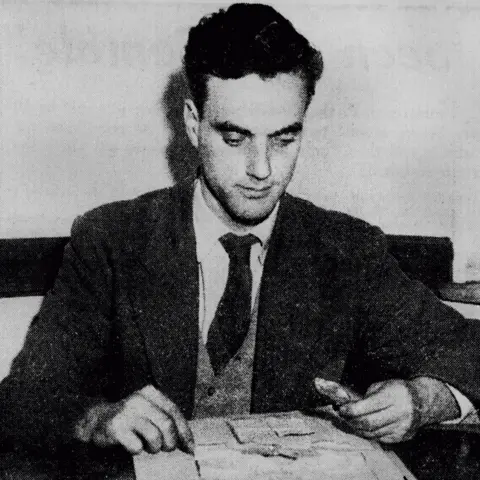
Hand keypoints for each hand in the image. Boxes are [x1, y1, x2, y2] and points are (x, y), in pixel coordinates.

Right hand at [75, 385, 193, 454]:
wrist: (98, 421)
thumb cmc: (131, 419)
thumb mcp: (150, 413)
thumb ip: (168, 422)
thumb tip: (189, 443)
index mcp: (151, 393)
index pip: (174, 411)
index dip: (184, 431)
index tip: (190, 447)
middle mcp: (139, 399)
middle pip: (167, 425)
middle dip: (170, 442)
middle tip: (166, 448)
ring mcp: (127, 412)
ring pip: (154, 437)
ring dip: (155, 448)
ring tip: (149, 446)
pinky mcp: (116, 427)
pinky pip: (136, 446)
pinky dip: (138, 450)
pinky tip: (132, 445)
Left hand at [336, 379, 417, 442]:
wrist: (422, 403)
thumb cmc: (397, 391)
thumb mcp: (382, 386)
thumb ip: (366, 396)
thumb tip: (349, 406)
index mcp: (392, 397)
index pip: (367, 407)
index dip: (351, 409)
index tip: (341, 409)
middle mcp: (398, 413)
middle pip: (368, 423)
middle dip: (352, 420)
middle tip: (343, 416)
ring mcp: (400, 428)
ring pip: (372, 433)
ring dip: (357, 428)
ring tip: (350, 421)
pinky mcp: (401, 438)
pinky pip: (379, 439)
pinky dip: (368, 434)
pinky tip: (362, 427)